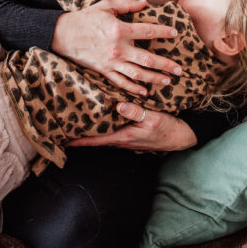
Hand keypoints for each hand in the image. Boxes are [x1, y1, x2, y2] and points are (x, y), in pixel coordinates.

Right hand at [50, 0, 181, 95]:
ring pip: (137, 74)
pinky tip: (144, 92)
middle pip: (148, 59)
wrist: (63, 34)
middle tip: (179, 69)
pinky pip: (121, 82)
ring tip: (168, 81)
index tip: (175, 34)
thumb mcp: (105, 6)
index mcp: (119, 30)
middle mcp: (118, 48)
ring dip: (154, 79)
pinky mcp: (103, 71)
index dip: (164, 32)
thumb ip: (127, 5)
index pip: (148, 31)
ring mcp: (111, 62)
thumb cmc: (85, 18)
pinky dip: (133, 88)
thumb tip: (145, 2)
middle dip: (166, 65)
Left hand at [67, 103, 197, 151]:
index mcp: (124, 137)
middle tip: (66, 129)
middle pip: (97, 139)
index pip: (97, 141)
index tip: (65, 141)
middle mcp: (122, 141)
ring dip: (93, 133)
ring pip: (105, 136)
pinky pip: (114, 133)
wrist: (181, 136)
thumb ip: (135, 112)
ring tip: (79, 124)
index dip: (80, 141)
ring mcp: (127, 139)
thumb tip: (118, 106)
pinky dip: (105, 128)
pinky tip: (102, 120)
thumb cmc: (167, 128)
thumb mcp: (153, 118)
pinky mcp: (132, 135)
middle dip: (82, 136)